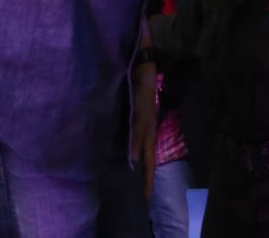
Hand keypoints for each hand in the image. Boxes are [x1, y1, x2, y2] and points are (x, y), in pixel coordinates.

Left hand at [130, 59, 157, 199]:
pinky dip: (127, 149)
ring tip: (128, 179)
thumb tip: (132, 162)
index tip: (145, 200)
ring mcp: (139, 125)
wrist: (139, 67)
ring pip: (136, 149)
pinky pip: (129, 139)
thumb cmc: (142, 91)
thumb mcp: (140, 115)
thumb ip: (136, 136)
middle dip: (142, 176)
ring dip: (133, 164)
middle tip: (136, 194)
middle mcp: (145, 132)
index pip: (149, 163)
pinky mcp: (131, 117)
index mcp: (150, 133)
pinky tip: (119, 152)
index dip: (147, 180)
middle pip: (144, 159)